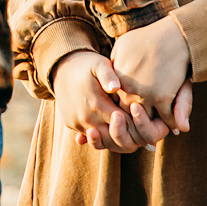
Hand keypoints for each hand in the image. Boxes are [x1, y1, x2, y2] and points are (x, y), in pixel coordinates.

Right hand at [50, 47, 169, 153]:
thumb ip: (108, 75)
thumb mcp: (99, 63)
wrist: (62, 68)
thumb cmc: (87, 64)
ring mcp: (77, 123)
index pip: (123, 125)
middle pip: (114, 139)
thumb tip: (115, 87)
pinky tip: (112, 125)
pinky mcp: (71, 124)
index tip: (144, 117)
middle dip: (129, 135)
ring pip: (102, 141)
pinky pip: (90, 136)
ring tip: (126, 126)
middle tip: (139, 126)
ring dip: (115, 136)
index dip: (136, 124)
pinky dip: (102, 134)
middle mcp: (86, 119)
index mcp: (96, 105)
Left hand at [109, 18, 192, 134]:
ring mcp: (144, 95)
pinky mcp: (162, 98)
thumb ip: (115, 65)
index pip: (114, 101)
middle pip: (128, 112)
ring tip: (157, 126)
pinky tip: (172, 122)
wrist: (174, 35)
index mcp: (117, 77)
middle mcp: (128, 89)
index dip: (122, 107)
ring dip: (151, 122)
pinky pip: (164, 117)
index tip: (129, 109)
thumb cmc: (148, 38)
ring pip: (145, 118)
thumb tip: (112, 85)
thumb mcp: (123, 46)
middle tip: (143, 123)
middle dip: (135, 119)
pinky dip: (170, 121)